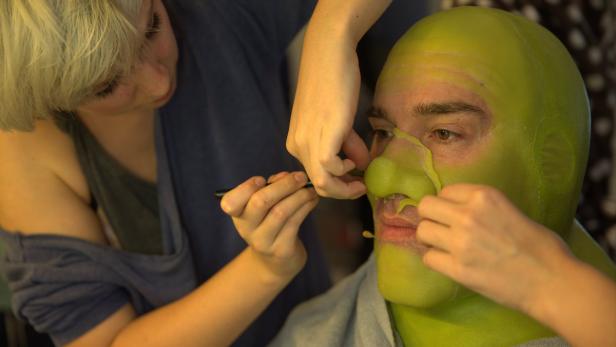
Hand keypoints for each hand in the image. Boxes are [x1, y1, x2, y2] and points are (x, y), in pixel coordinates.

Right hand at [220, 172, 318, 280]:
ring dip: (299, 196)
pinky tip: (313, 199)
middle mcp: (246, 229)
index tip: (261, 179)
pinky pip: (294, 223)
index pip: (230, 202)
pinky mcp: (281, 250)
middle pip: (260, 202)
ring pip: (281, 212)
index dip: (245, 188)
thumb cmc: (270, 222)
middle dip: (283, 185)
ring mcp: (263, 242)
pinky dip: (306, 207)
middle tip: (300, 177)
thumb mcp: (265, 204)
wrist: (276, 261)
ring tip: (310, 188)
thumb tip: (286, 176)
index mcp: (237, 215)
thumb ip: (272, 186)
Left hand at [286, 5, 372, 198]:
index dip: (337, 185)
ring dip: (344, 188)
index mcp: (297, 142)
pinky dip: (344, 172)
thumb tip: (360, 164)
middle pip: (318, 185)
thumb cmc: (333, 81)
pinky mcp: (322, 134)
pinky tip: (354, 162)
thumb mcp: (338, 120)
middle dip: (342, 191)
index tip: (356, 182)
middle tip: (361, 186)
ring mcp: (307, 140)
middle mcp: (297, 145)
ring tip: (361, 178)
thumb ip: (347, 144)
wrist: (329, 54)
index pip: (314, 177)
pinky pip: (328, 168)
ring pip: (322, 183)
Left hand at [416, 184, 571, 312]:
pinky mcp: (458, 269)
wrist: (552, 282)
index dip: (448, 204)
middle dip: (431, 217)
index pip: (444, 191)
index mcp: (484, 196)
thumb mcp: (511, 209)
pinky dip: (436, 260)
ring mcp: (460, 242)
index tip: (454, 214)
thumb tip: (457, 209)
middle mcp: (468, 215)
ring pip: (422, 231)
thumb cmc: (542, 246)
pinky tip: (450, 263)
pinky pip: (428, 258)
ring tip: (445, 246)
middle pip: (425, 207)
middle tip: (442, 228)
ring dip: (431, 239)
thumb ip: (482, 207)